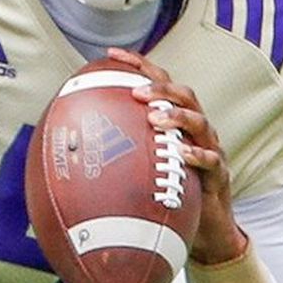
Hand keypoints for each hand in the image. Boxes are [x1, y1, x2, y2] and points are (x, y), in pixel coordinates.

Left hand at [102, 49, 247, 264]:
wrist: (206, 229)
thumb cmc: (170, 194)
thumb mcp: (141, 170)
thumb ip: (114, 155)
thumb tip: (63, 153)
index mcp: (176, 123)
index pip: (160, 85)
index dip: (139, 66)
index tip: (111, 54)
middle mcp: (195, 131)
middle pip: (184, 95)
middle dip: (161, 88)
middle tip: (137, 92)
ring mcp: (210, 150)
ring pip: (200, 123)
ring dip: (178, 117)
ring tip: (155, 118)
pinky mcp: (219, 176)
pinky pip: (212, 161)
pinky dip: (198, 155)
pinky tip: (183, 154)